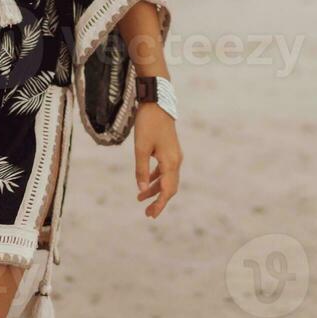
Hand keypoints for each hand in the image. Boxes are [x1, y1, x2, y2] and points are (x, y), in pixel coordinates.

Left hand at [134, 101, 181, 217]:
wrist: (157, 102)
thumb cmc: (148, 124)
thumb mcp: (140, 148)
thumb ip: (141, 170)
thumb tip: (141, 188)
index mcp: (171, 162)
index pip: (167, 190)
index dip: (159, 204)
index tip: (150, 215)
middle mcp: (176, 160)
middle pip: (169, 187)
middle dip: (158, 200)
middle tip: (146, 212)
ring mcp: (175, 155)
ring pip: (167, 179)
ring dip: (155, 189)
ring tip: (140, 197)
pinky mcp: (170, 149)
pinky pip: (165, 169)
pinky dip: (156, 178)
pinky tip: (146, 181)